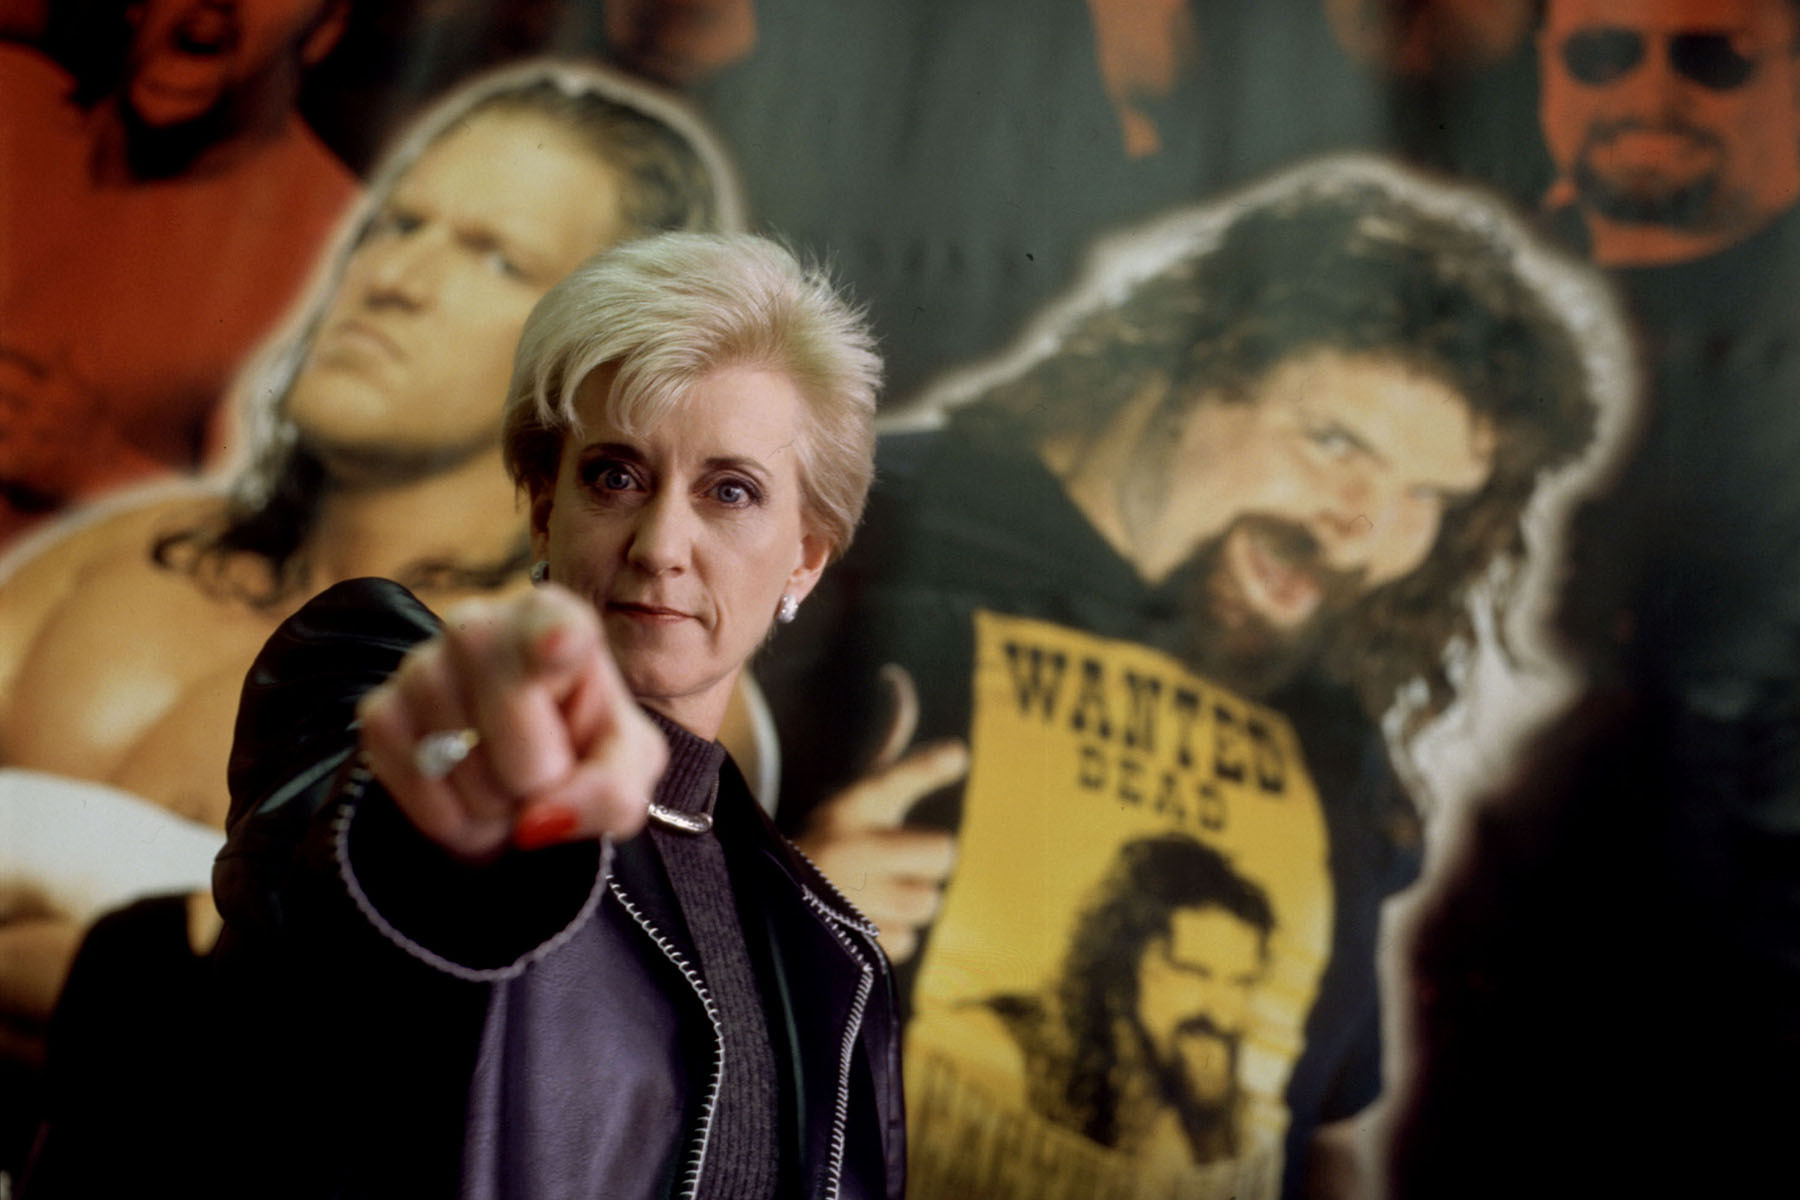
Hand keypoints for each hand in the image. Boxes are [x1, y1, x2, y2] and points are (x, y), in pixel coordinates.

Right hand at [357, 585, 667, 861]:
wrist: (518, 778)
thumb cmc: (585, 749)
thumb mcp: (625, 769)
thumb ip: (609, 792)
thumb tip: (536, 822)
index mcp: (553, 616)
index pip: (552, 620)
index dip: (554, 638)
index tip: (561, 645)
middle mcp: (478, 625)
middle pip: (506, 703)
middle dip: (533, 769)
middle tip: (544, 774)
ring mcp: (419, 664)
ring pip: (455, 752)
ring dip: (492, 801)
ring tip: (507, 784)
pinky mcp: (379, 712)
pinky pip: (413, 781)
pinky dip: (450, 817)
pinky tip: (469, 798)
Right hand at [793, 665, 967, 961]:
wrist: (772, 899)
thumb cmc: (837, 835)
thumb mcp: (857, 791)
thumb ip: (889, 744)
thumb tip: (899, 677)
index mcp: (852, 805)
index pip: (894, 779)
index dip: (926, 767)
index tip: (956, 755)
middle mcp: (846, 847)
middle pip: (942, 851)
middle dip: (929, 860)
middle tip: (900, 861)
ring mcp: (848, 898)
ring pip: (929, 901)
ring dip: (909, 902)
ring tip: (872, 894)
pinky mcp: (849, 945)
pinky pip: (909, 941)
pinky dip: (891, 937)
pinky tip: (860, 926)